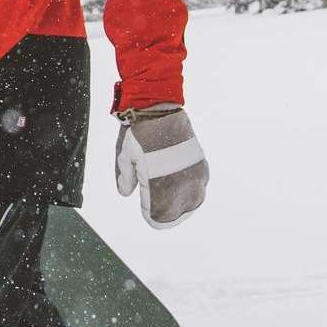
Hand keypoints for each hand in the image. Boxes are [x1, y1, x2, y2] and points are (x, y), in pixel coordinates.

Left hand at [114, 104, 206, 227]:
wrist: (160, 109)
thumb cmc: (140, 134)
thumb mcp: (126, 157)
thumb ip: (126, 178)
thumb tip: (125, 193)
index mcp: (159, 185)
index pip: (159, 216)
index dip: (152, 218)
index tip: (149, 215)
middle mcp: (180, 184)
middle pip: (177, 213)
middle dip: (167, 214)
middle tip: (159, 212)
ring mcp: (193, 174)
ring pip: (193, 202)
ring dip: (183, 205)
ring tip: (173, 202)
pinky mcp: (201, 163)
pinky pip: (201, 186)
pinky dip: (193, 190)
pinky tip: (183, 187)